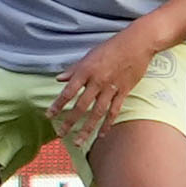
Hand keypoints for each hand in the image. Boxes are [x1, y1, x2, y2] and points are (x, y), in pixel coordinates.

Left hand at [46, 27, 164, 144]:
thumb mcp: (88, 56)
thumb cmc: (110, 47)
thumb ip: (73, 69)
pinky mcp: (124, 91)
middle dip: (70, 121)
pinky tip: (102, 134)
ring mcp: (111, 88)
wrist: (136, 44)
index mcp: (85, 71)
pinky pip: (114, 111)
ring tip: (79, 142)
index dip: (58, 105)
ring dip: (88, 128)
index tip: (49, 116)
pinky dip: (108, 124)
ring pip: (97, 112)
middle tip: (61, 134)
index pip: (68, 92)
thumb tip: (58, 79)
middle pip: (81, 106)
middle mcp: (97, 81)